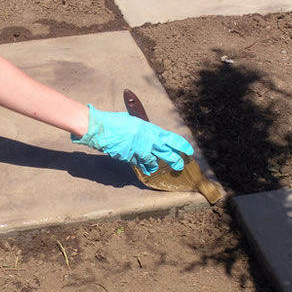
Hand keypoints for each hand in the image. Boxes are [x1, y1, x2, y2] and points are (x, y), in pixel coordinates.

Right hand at [71, 104, 193, 174]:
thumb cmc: (116, 122)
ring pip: (152, 161)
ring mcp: (139, 151)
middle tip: (180, 166)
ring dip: (155, 165)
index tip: (189, 151)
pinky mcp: (130, 159)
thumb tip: (149, 134)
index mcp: (150, 129)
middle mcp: (148, 141)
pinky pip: (140, 164)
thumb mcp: (135, 121)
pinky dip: (143, 167)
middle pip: (166, 153)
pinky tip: (147, 170)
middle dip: (174, 160)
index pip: (171, 139)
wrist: (102, 130)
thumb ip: (144, 130)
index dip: (181, 146)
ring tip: (156, 167)